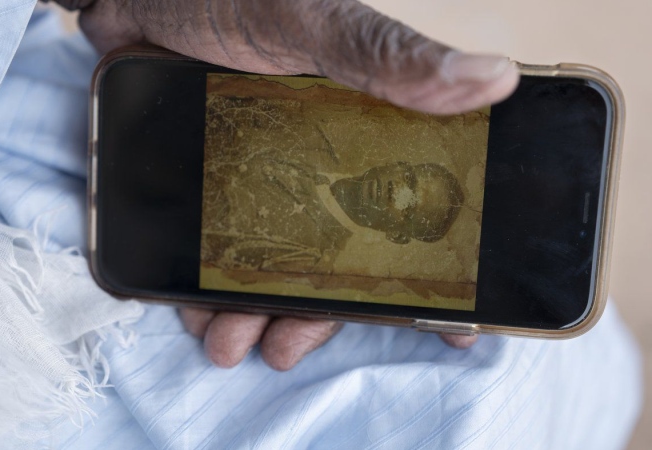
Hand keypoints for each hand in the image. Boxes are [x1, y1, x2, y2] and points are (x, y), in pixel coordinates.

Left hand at [57, 0, 510, 368]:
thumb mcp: (311, 23)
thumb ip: (385, 56)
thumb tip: (493, 79)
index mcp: (359, 134)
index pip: (407, 210)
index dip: (430, 270)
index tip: (450, 330)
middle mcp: (314, 165)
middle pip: (330, 258)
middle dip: (312, 315)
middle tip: (284, 350)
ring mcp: (253, 177)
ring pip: (267, 265)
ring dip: (249, 313)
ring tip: (227, 345)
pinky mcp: (203, 184)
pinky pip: (208, 251)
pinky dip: (200, 287)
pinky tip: (191, 311)